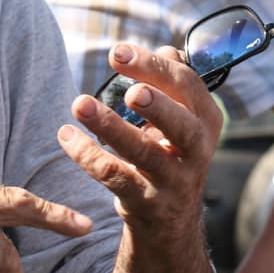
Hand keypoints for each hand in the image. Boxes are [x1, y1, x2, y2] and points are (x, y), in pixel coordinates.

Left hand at [61, 44, 222, 237]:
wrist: (171, 222)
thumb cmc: (171, 157)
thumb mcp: (180, 121)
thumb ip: (172, 86)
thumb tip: (165, 49)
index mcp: (206, 120)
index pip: (187, 86)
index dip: (153, 66)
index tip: (117, 52)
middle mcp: (197, 150)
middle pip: (182, 124)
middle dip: (156, 104)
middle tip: (128, 90)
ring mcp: (174, 179)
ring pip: (145, 153)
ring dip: (111, 127)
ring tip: (80, 104)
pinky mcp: (147, 202)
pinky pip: (115, 176)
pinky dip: (88, 155)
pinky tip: (66, 135)